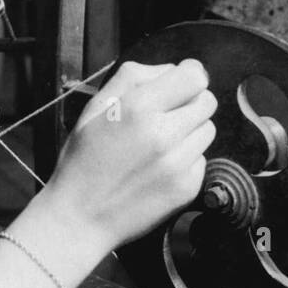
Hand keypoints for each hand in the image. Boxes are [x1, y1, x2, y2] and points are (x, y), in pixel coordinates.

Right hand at [34, 59, 216, 251]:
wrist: (79, 218)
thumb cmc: (82, 161)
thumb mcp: (94, 109)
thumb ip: (132, 78)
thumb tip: (171, 70)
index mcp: (138, 108)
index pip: (194, 76)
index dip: (188, 77)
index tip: (178, 85)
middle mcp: (163, 134)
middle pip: (206, 102)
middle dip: (189, 104)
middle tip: (164, 118)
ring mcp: (178, 163)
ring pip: (207, 130)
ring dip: (189, 132)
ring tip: (158, 145)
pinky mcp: (187, 187)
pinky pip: (201, 160)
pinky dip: (186, 160)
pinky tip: (159, 169)